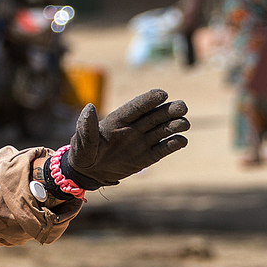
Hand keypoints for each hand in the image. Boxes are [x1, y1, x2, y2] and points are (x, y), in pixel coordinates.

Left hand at [59, 90, 190, 187]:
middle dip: (169, 110)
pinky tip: (181, 141)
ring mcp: (142, 141)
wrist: (89, 173)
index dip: (149, 100)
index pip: (136, 107)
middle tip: (182, 107)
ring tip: (185, 124)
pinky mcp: (147, 157)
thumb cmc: (83, 153)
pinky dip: (172, 145)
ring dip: (175, 126)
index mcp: (118, 119)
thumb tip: (89, 107)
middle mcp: (133, 128)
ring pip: (162, 130)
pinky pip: (162, 149)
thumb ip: (86, 126)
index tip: (163, 94)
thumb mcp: (80, 141)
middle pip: (155, 116)